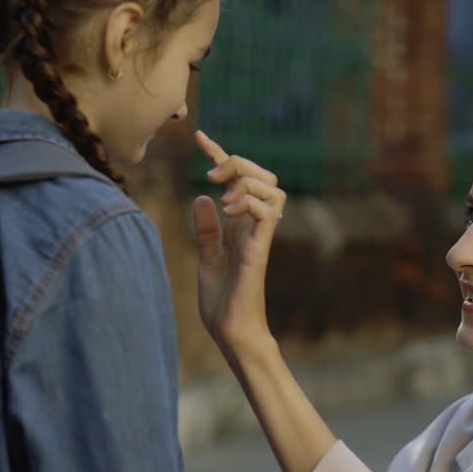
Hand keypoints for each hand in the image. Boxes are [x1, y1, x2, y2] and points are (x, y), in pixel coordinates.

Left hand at [191, 130, 286, 355]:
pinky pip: (268, 212)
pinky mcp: (260, 250)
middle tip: (211, 173)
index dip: (220, 154)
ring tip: (222, 192)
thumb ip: (207, 231)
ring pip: (273, 188)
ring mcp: (260, 236)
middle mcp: (253, 226)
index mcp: (240, 226)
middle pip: (264, 175)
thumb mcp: (207, 259)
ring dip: (246, 180)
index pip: (236, 181)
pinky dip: (249, 201)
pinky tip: (228, 209)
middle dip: (238, 162)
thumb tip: (202, 198)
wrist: (231, 334)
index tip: (200, 137)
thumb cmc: (222, 303)